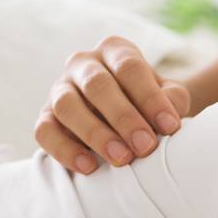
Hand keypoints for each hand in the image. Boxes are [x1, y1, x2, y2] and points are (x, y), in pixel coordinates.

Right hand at [34, 35, 190, 173]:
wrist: (127, 117)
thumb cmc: (149, 103)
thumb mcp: (169, 96)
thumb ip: (173, 100)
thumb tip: (167, 121)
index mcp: (115, 50)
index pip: (130, 67)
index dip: (150, 98)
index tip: (169, 127)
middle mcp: (83, 64)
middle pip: (97, 85)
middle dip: (123, 118)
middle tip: (145, 146)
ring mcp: (60, 88)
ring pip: (66, 105)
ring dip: (95, 134)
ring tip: (121, 159)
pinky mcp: (46, 116)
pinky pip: (45, 131)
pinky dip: (65, 150)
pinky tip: (89, 166)